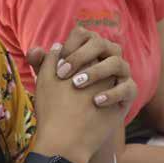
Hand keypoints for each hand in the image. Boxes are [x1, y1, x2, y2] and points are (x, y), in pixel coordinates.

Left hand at [28, 28, 136, 162]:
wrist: (77, 128)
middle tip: (62, 75)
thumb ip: (41, 66)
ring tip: (77, 85)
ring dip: (97, 72)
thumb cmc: (63, 98)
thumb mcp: (50, 82)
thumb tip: (34, 51)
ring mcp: (120, 73)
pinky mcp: (128, 92)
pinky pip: (128, 87)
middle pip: (101, 43)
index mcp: (89, 48)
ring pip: (118, 62)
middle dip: (80, 56)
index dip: (70, 46)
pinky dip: (113, 93)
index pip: (83, 34)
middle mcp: (107, 56)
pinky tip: (96, 101)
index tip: (58, 64)